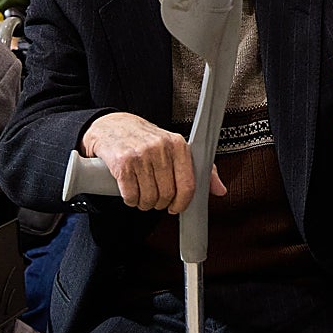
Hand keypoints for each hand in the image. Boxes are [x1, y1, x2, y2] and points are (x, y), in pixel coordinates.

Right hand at [80, 112, 225, 212]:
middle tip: (154, 198)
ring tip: (142, 193)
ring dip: (144, 203)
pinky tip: (130, 191)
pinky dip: (130, 200)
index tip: (175, 207)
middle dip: (160, 203)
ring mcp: (141, 155)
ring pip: (149, 197)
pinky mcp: (122, 163)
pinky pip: (131, 195)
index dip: (182, 202)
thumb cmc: (144, 139)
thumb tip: (219, 189)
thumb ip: (200, 169)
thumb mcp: (175, 148)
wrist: (112, 126)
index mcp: (178, 145)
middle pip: (166, 194)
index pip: (188, 184)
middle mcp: (161, 148)